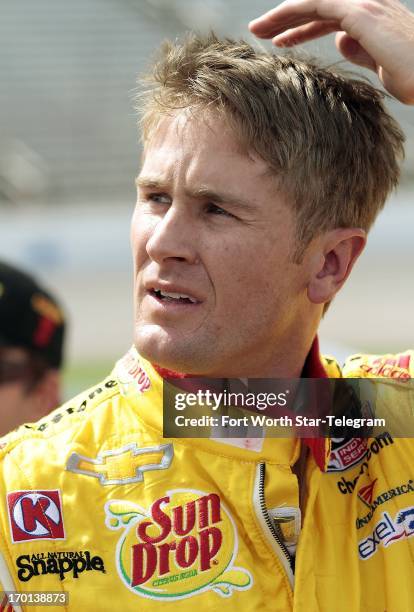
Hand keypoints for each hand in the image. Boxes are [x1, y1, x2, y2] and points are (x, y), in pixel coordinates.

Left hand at [249, 0, 413, 103]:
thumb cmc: (413, 75)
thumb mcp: (380, 64)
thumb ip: (361, 50)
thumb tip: (340, 41)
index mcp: (372, 17)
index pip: (329, 16)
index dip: (302, 27)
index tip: (280, 41)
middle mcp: (368, 4)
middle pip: (317, 7)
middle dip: (286, 19)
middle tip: (259, 32)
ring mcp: (365, 4)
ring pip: (313, 3)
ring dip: (282, 16)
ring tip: (257, 31)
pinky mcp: (361, 12)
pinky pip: (318, 6)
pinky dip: (294, 14)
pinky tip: (277, 30)